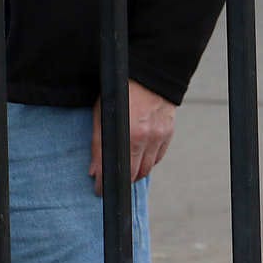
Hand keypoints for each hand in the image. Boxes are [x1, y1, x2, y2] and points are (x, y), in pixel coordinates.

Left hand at [89, 79, 175, 194]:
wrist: (149, 73)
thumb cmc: (121, 91)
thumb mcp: (102, 114)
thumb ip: (98, 143)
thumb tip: (94, 170)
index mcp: (126, 135)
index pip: (113, 171)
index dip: (104, 184)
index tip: (99, 189)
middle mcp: (144, 138)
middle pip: (133, 175)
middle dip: (121, 181)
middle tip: (112, 181)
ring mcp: (158, 136)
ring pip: (147, 169)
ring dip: (136, 173)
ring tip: (126, 169)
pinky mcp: (168, 132)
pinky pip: (158, 157)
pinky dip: (149, 161)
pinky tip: (141, 156)